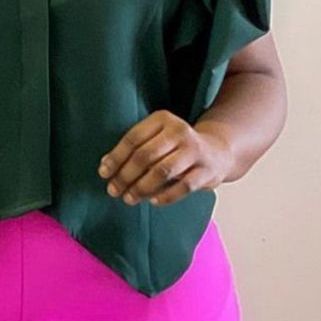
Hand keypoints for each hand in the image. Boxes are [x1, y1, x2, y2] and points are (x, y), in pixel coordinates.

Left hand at [97, 110, 233, 206]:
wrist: (216, 152)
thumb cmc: (175, 147)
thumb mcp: (155, 139)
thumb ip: (132, 150)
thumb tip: (105, 166)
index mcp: (162, 119)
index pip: (133, 138)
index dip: (116, 157)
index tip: (104, 173)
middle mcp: (179, 131)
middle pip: (145, 155)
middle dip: (126, 175)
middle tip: (113, 190)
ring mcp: (194, 151)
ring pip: (162, 172)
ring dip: (141, 188)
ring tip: (128, 198)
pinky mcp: (206, 171)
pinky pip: (183, 187)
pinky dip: (165, 196)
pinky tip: (152, 201)